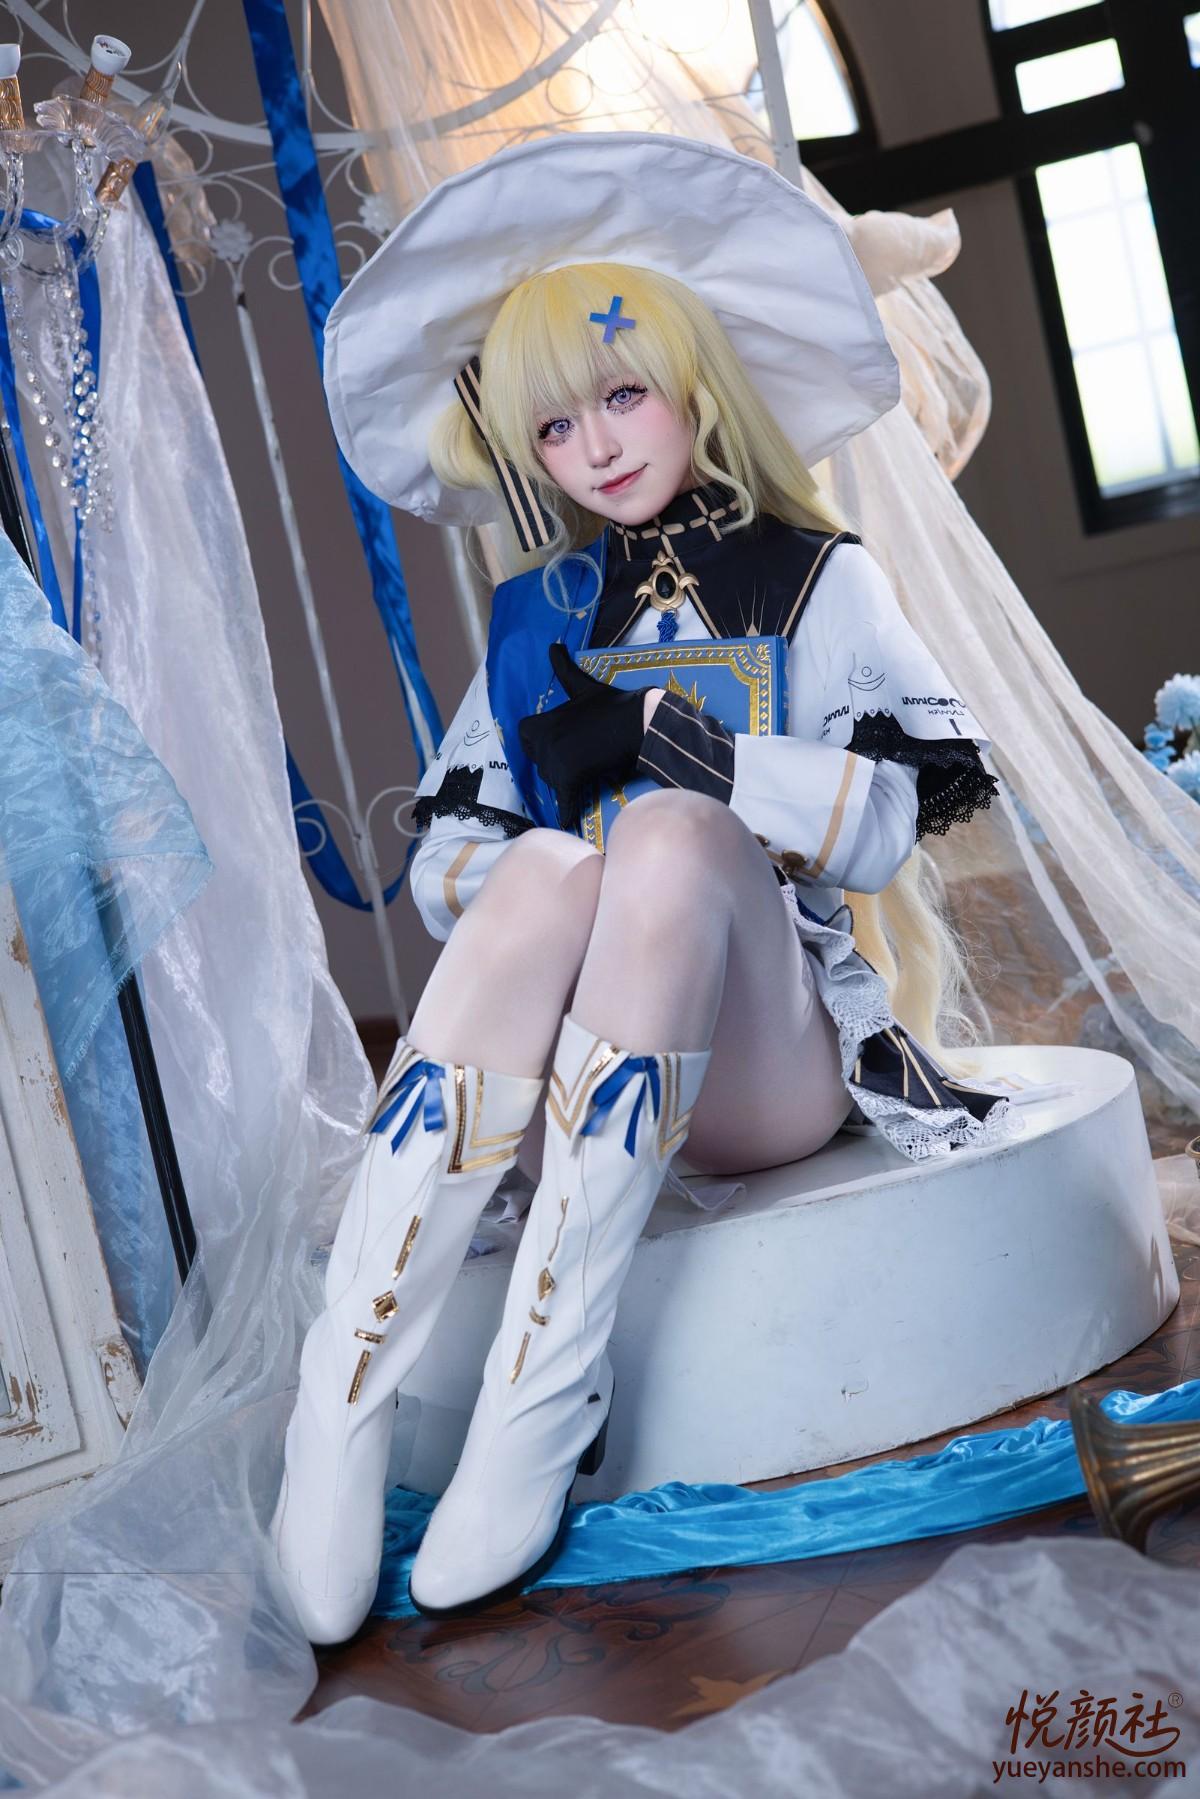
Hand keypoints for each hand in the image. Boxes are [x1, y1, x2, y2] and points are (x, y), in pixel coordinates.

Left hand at [518, 642, 651, 828]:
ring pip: (552, 780)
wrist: (638, 725)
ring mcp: (556, 763)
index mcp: (544, 722)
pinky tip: (567, 818)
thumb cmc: (612, 705)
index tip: (558, 739)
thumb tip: (552, 646)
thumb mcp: (583, 687)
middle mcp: (544, 743)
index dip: (538, 739)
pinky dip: (567, 810)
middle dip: (552, 760)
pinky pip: (565, 801)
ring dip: (564, 780)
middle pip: (539, 760)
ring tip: (587, 769)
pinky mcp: (572, 780)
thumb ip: (564, 670)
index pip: (525, 735)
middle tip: (577, 755)